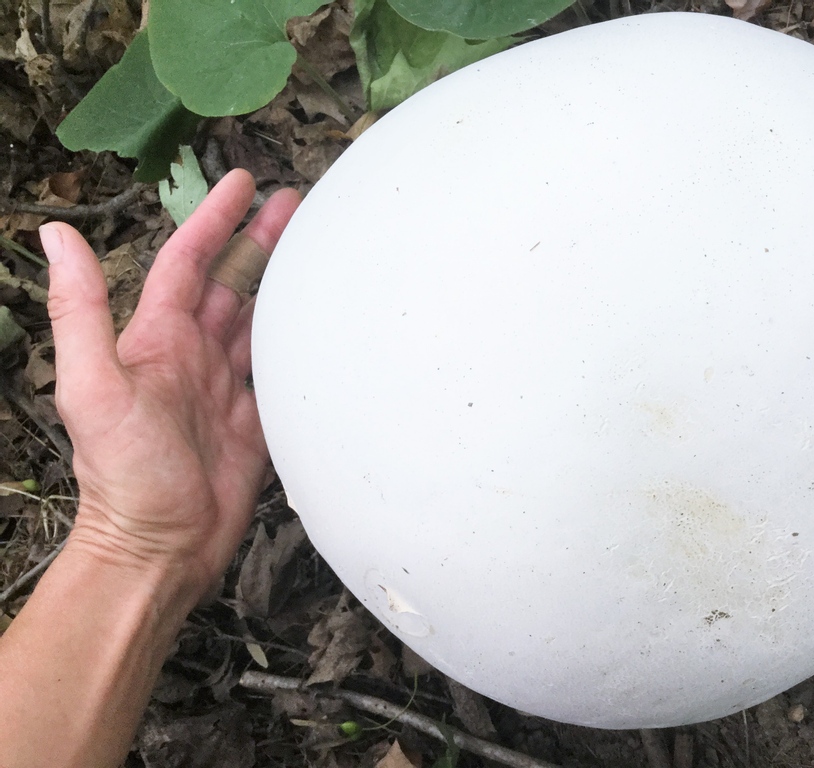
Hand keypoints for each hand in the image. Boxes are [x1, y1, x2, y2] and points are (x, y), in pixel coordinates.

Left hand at [40, 170, 301, 601]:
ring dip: (283, 283)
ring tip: (316, 250)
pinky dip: (299, 341)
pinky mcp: (254, 419)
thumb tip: (55, 234)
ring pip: (258, 319)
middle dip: (260, 241)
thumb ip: (80, 311)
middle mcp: (193, 356)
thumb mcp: (91, 387)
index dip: (214, 220)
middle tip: (294, 205)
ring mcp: (225, 387)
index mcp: (157, 340)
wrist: (160, 547)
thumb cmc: (123, 475)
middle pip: (232, 283)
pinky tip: (321, 322)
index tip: (243, 183)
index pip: (189, 262)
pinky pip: (279, 369)